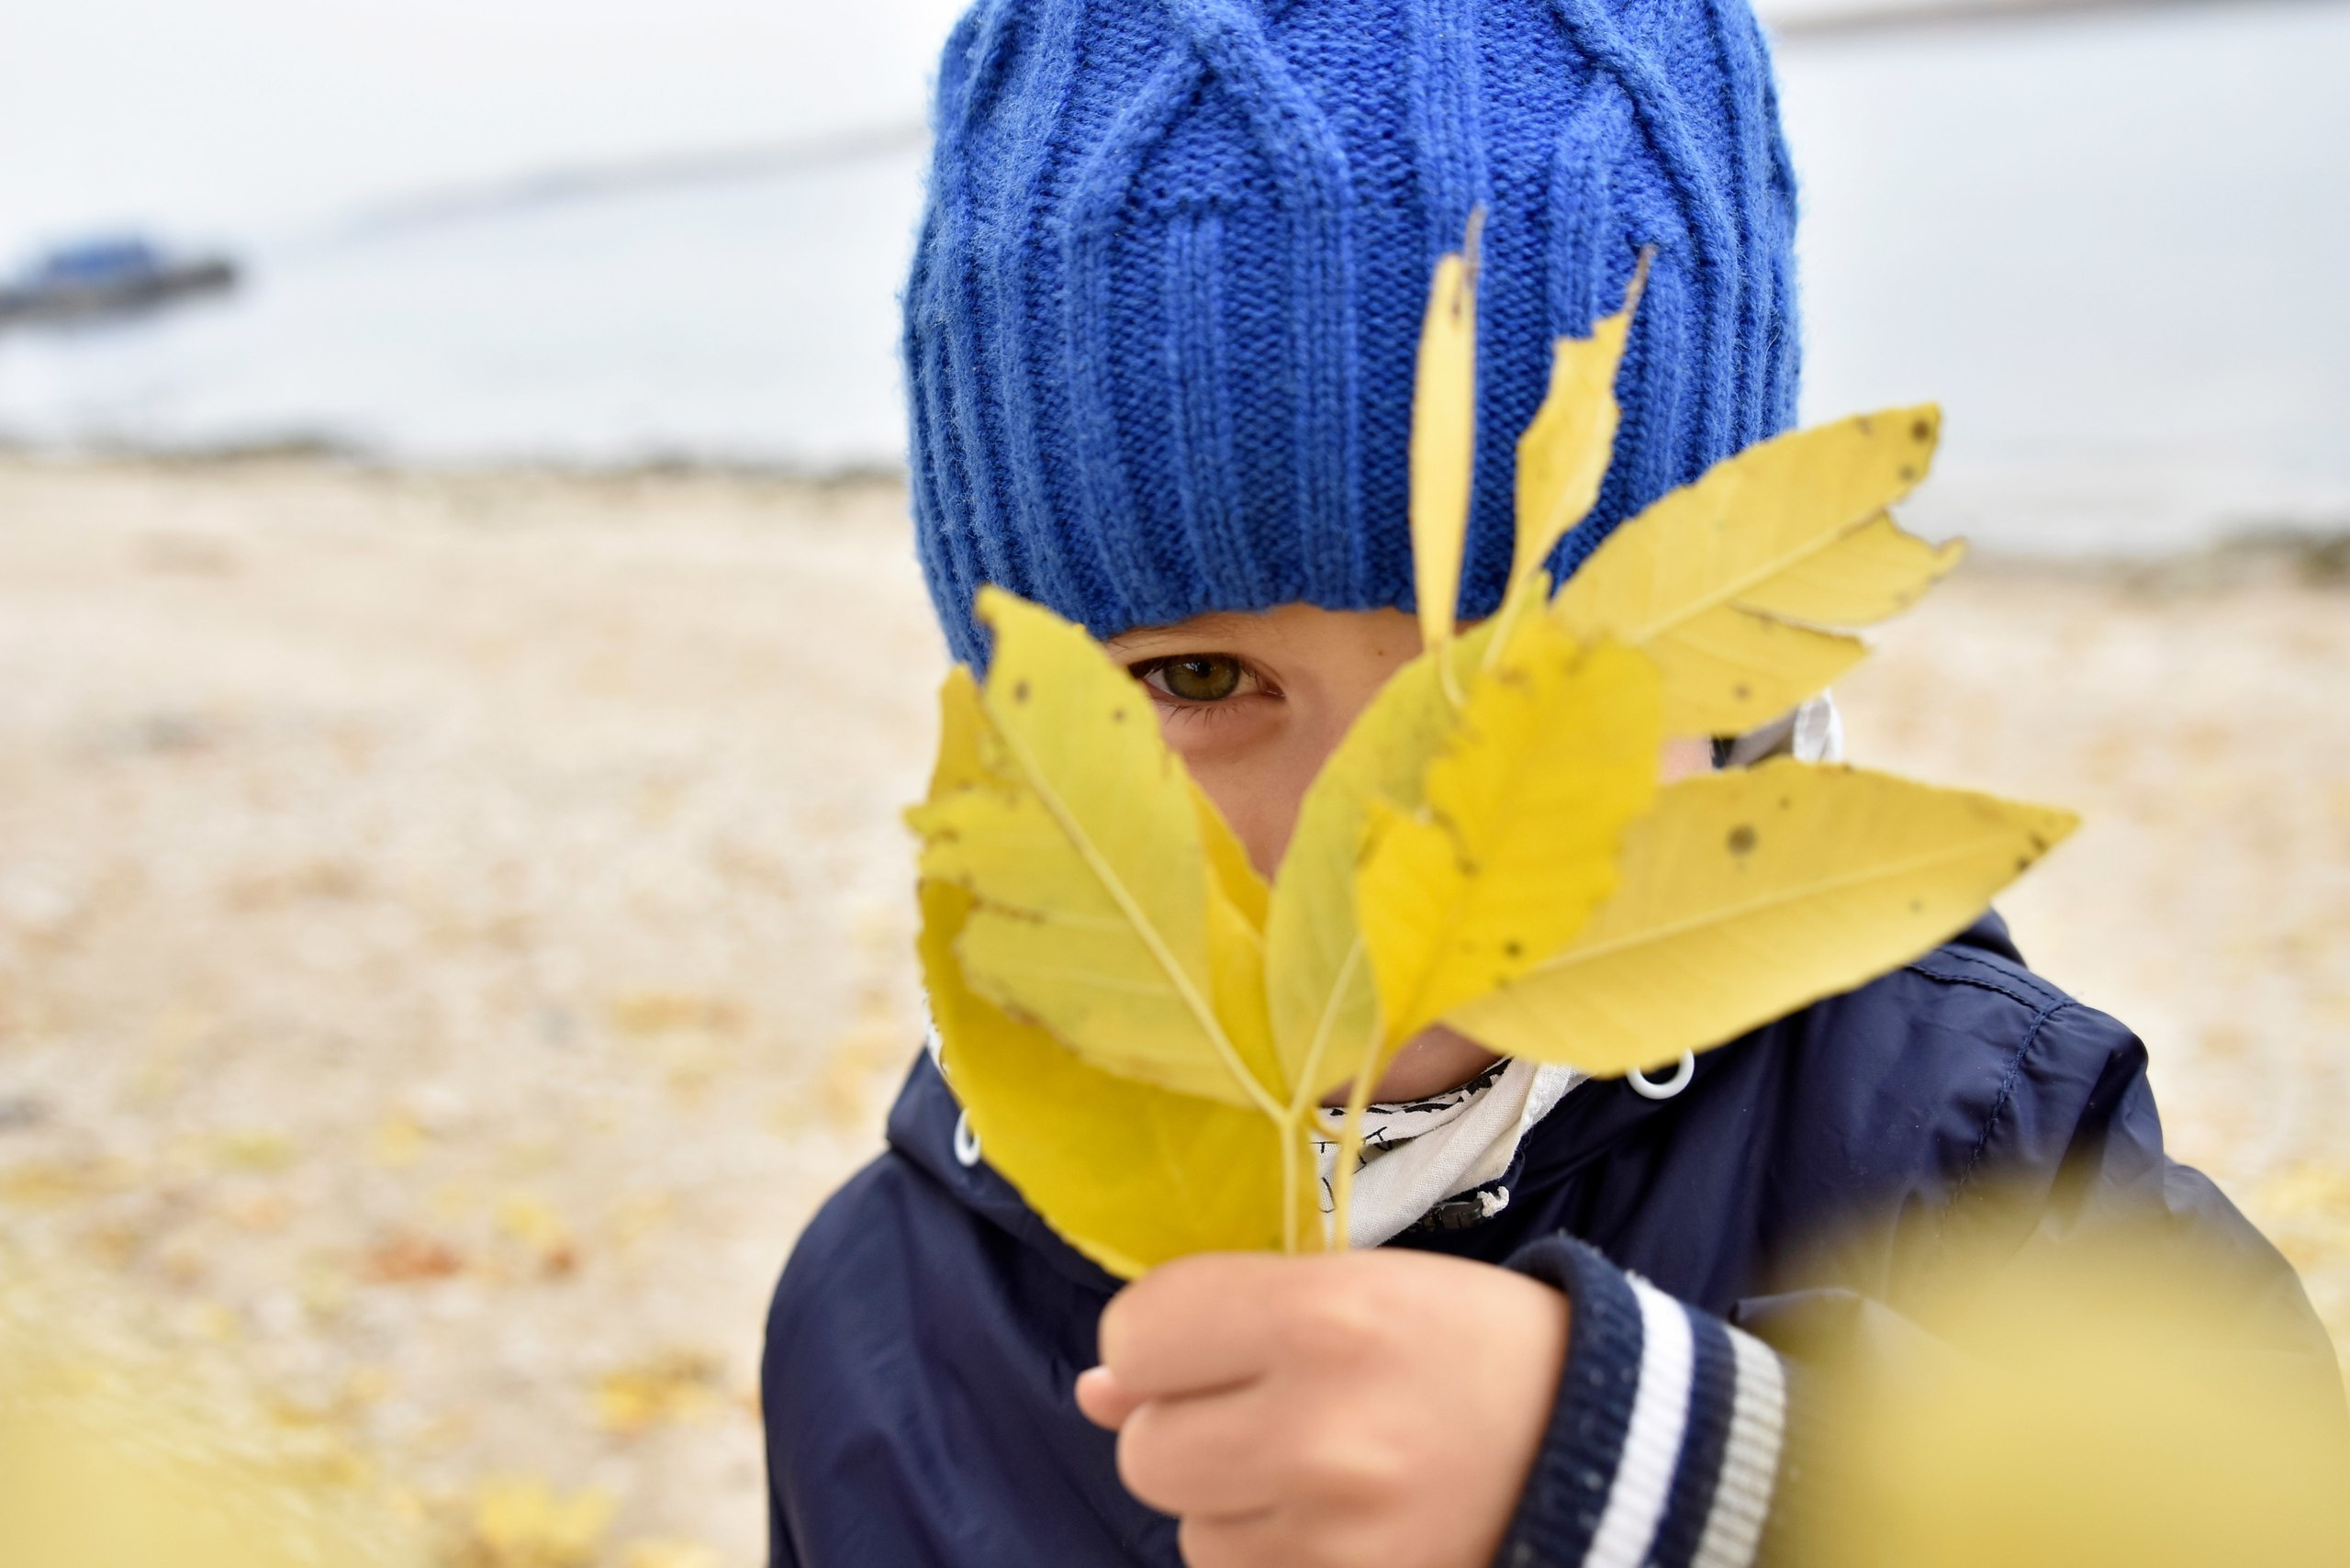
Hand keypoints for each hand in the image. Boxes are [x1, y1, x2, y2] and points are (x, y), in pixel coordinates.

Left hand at [1075, 1249, 1568, 1567]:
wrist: (1610, 1453)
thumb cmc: (1470, 1347)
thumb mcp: (1356, 1291)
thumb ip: (1220, 1324)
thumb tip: (1095, 1389)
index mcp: (1321, 1318)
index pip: (1136, 1335)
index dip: (1156, 1342)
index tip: (1208, 1344)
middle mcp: (1318, 1431)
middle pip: (1146, 1449)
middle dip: (1187, 1431)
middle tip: (1268, 1411)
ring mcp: (1336, 1533)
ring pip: (1190, 1531)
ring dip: (1230, 1504)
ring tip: (1323, 1468)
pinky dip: (1270, 1556)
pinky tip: (1337, 1523)